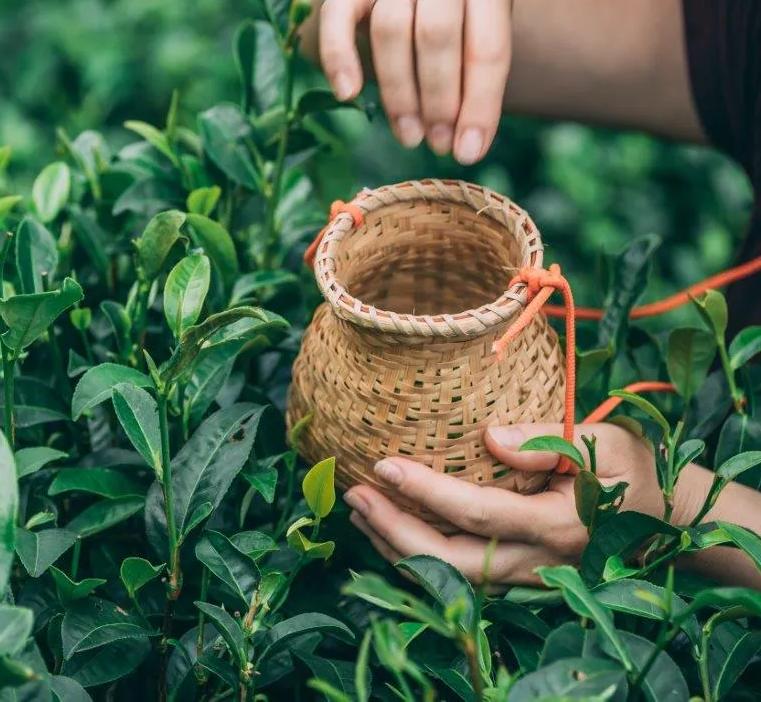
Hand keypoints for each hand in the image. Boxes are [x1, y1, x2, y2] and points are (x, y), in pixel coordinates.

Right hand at [317, 0, 512, 163]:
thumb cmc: (455, 15)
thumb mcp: (478, 33)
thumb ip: (475, 79)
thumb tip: (465, 147)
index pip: (487, 47)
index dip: (479, 106)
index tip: (468, 152)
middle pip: (436, 36)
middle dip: (438, 99)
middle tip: (434, 143)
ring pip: (391, 29)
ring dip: (399, 92)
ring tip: (407, 134)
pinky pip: (338, 16)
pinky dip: (340, 57)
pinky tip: (347, 93)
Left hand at [343, 422, 699, 587]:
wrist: (661, 518)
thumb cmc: (628, 467)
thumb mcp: (603, 441)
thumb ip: (548, 441)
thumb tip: (490, 437)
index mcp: (558, 525)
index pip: (478, 514)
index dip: (426, 493)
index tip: (383, 466)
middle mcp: (537, 561)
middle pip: (452, 563)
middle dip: (395, 533)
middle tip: (353, 495)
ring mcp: (525, 576)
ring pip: (449, 577)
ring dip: (397, 547)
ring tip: (357, 509)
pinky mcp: (515, 577)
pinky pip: (456, 575)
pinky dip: (416, 555)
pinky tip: (386, 527)